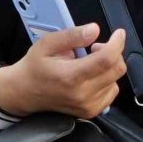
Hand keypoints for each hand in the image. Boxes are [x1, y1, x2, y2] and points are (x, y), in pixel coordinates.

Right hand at [0, 24, 126, 118]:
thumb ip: (72, 36)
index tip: (118, 33)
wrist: (24, 93)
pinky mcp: (90, 112)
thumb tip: (95, 30)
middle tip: (95, 47)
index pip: (106, 59)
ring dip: (109, 66)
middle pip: (116, 70)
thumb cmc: (35, 66)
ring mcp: (88, 106)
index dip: (117, 43)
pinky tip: (92, 75)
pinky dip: (108, 80)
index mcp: (70, 76)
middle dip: (113, 52)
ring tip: (90, 62)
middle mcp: (82, 94)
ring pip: (116, 80)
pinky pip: (112, 92)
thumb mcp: (48, 43)